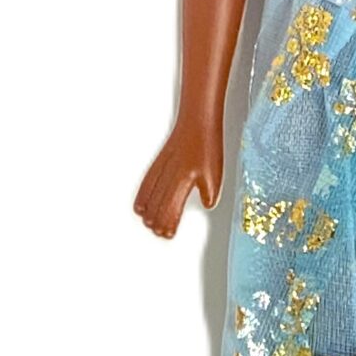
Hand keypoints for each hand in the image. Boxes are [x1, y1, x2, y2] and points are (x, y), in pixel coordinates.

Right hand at [133, 116, 222, 238]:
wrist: (197, 121)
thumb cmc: (207, 145)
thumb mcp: (215, 171)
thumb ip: (211, 191)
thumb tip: (207, 204)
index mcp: (185, 177)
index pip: (173, 205)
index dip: (169, 221)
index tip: (168, 233)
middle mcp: (171, 173)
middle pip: (160, 202)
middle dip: (158, 219)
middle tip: (158, 232)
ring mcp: (163, 167)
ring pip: (151, 193)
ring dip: (149, 210)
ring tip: (147, 223)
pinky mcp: (159, 162)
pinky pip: (147, 183)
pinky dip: (143, 196)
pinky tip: (140, 204)